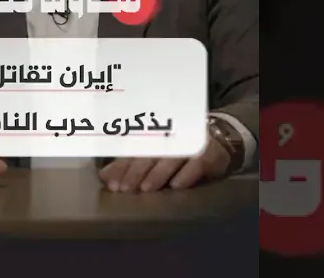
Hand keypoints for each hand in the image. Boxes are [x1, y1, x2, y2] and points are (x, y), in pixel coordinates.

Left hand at [99, 139, 231, 192]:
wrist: (219, 137)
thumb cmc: (177, 147)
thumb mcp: (153, 152)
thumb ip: (128, 164)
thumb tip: (103, 176)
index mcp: (153, 135)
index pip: (133, 150)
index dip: (121, 166)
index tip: (110, 182)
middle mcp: (170, 137)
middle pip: (149, 154)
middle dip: (135, 172)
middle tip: (123, 188)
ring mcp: (189, 144)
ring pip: (170, 159)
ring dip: (157, 174)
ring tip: (145, 188)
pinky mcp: (208, 154)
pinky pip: (196, 164)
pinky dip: (186, 175)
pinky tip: (176, 186)